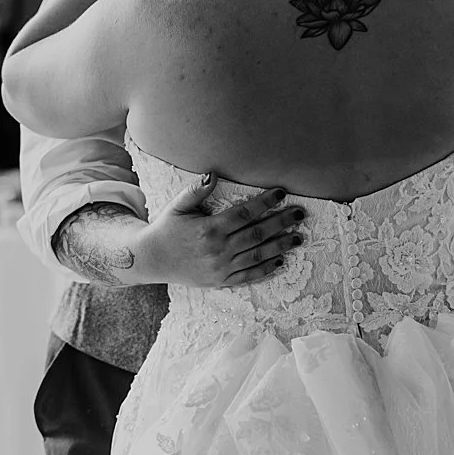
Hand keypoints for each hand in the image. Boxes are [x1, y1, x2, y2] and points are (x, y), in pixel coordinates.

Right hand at [127, 174, 304, 287]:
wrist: (153, 259)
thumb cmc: (167, 228)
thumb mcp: (178, 206)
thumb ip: (196, 191)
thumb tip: (214, 174)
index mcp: (209, 228)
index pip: (244, 213)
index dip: (265, 202)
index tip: (281, 193)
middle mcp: (218, 250)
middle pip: (257, 234)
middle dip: (282, 222)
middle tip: (300, 213)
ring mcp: (221, 268)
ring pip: (258, 255)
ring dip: (281, 246)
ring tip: (298, 237)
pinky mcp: (221, 281)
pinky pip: (249, 276)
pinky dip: (266, 269)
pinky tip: (281, 260)